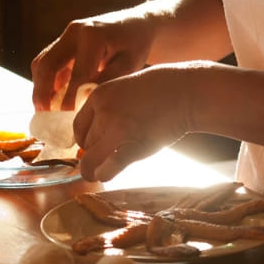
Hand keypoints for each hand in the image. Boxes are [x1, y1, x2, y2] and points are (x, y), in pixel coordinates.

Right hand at [31, 17, 154, 111]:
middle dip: (42, 91)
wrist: (136, 24)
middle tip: (43, 114)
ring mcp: (66, 35)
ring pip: (42, 62)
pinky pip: (48, 61)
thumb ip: (107, 80)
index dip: (69, 97)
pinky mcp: (63, 42)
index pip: (76, 73)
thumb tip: (83, 98)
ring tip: (44, 110)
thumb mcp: (129, 64)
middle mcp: (74, 32)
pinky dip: (47, 81)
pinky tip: (52, 99)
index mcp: (93, 36)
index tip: (66, 117)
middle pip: (47, 63)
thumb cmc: (136, 45)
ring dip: (40, 86)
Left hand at [74, 65, 192, 182]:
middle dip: (96, 151)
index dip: (85, 140)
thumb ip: (109, 107)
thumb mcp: (124, 88)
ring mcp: (117, 130)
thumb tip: (97, 133)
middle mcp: (103, 113)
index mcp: (99, 96)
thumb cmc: (161, 89)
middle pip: (86, 144)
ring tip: (103, 170)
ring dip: (97, 167)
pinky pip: (108, 169)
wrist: (185, 92)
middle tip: (111, 154)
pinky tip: (108, 175)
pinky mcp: (132, 147)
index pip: (78, 127)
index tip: (93, 145)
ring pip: (91, 159)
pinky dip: (105, 175)